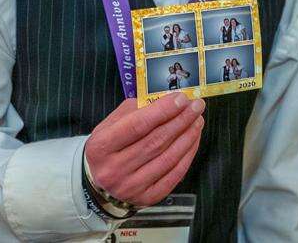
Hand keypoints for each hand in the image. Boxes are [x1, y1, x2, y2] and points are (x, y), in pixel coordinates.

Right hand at [85, 93, 204, 205]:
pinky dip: (188, 155)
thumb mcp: (110, 123)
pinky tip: (193, 139)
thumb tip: (166, 100)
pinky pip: (174, 175)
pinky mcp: (147, 197)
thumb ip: (135, 109)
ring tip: (198, 120)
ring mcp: (130, 186)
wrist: (100, 180)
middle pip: (156, 141)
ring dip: (188, 136)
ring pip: (168, 158)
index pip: (137, 125)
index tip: (181, 99)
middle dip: (181, 120)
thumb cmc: (109, 146)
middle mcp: (114, 169)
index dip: (163, 110)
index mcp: (101, 147)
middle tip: (196, 106)